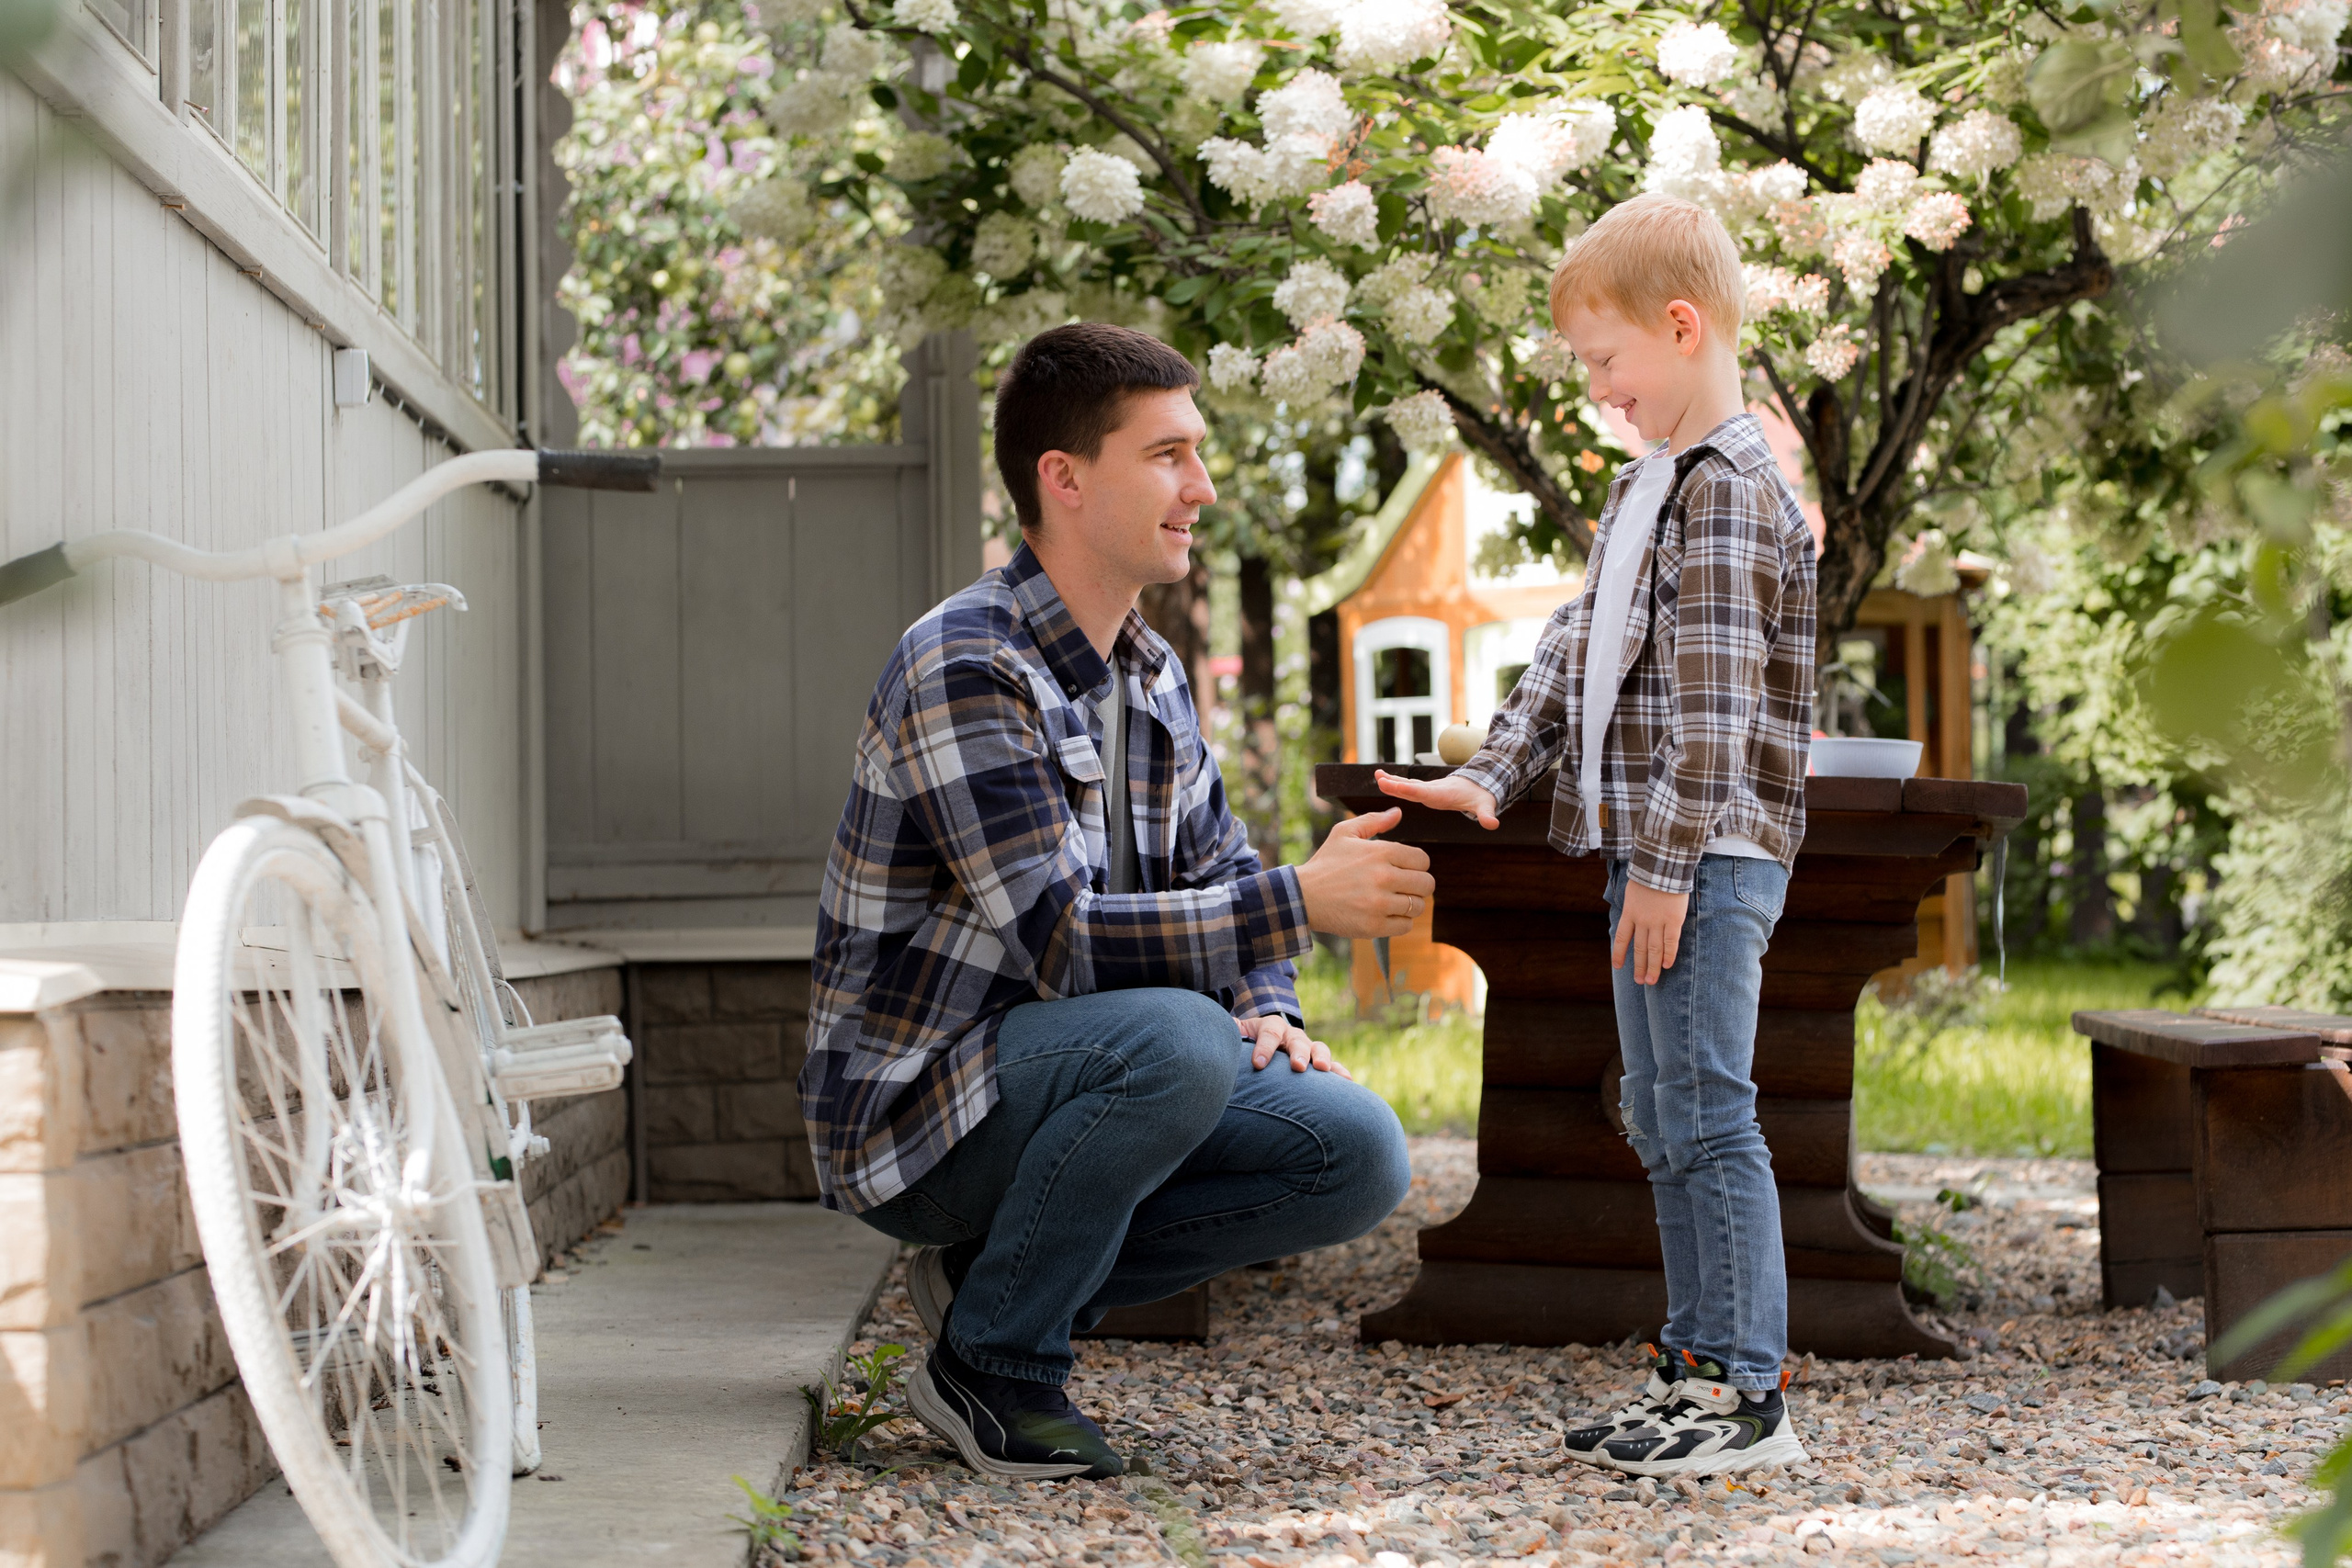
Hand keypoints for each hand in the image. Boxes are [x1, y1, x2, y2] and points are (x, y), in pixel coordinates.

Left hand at [1238, 1014, 1353, 1077]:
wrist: (1261, 1043)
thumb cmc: (1245, 1044)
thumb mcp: (1235, 1036)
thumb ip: (1228, 1033)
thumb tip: (1219, 1029)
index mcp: (1269, 1027)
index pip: (1268, 1033)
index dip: (1264, 1047)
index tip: (1258, 1064)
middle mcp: (1291, 1035)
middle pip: (1296, 1040)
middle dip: (1298, 1052)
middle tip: (1297, 1066)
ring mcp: (1306, 1048)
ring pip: (1317, 1049)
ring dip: (1322, 1058)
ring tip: (1323, 1070)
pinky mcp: (1315, 1062)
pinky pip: (1331, 1066)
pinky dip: (1339, 1072)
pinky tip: (1347, 1082)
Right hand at [1295, 808, 1435, 938]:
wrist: (1302, 896)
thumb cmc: (1325, 863)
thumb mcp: (1344, 833)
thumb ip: (1374, 821)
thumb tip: (1398, 812)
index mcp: (1382, 852)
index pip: (1423, 860)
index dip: (1416, 865)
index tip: (1404, 870)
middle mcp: (1384, 877)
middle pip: (1426, 884)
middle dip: (1417, 885)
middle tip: (1403, 887)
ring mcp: (1380, 903)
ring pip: (1418, 906)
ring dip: (1409, 905)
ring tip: (1393, 901)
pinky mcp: (1374, 926)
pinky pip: (1406, 926)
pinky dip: (1400, 922)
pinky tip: (1386, 915)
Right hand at [1372, 768, 1499, 829]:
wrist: (1477, 783)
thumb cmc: (1480, 796)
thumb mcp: (1485, 805)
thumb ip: (1486, 815)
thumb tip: (1493, 824)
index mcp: (1443, 794)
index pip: (1424, 792)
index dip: (1410, 790)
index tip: (1397, 786)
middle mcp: (1432, 789)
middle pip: (1411, 787)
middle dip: (1396, 784)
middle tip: (1380, 779)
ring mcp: (1427, 789)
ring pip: (1407, 785)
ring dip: (1392, 781)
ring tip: (1377, 775)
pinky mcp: (1424, 790)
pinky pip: (1407, 786)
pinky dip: (1394, 783)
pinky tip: (1381, 779)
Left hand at [1612, 877, 1689, 985]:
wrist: (1663, 865)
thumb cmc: (1650, 874)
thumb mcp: (1633, 889)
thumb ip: (1634, 905)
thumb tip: (1634, 915)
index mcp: (1629, 912)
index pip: (1621, 937)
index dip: (1618, 953)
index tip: (1618, 966)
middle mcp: (1642, 920)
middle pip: (1639, 948)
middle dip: (1638, 966)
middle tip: (1640, 981)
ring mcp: (1657, 921)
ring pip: (1653, 950)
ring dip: (1651, 967)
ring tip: (1650, 981)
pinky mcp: (1673, 920)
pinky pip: (1670, 942)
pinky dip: (1668, 955)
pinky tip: (1666, 966)